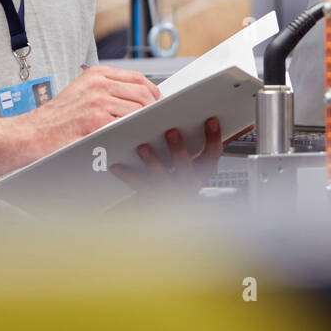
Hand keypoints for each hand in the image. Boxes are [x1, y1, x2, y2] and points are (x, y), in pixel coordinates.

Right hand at [22, 65, 160, 154]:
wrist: (33, 133)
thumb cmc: (57, 117)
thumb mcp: (81, 91)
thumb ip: (107, 90)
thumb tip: (138, 97)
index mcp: (96, 74)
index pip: (137, 77)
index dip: (152, 91)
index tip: (156, 101)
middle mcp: (97, 84)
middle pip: (142, 92)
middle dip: (153, 107)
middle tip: (155, 119)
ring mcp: (97, 102)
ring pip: (137, 109)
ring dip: (145, 121)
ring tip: (145, 129)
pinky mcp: (95, 121)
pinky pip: (125, 124)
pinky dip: (133, 131)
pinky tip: (132, 136)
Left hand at [108, 117, 223, 199]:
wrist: (164, 212)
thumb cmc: (177, 180)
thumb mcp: (192, 164)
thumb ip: (194, 145)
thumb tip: (189, 119)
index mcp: (201, 173)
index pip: (212, 155)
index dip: (214, 138)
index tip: (211, 120)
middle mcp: (188, 185)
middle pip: (186, 168)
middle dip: (179, 150)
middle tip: (171, 132)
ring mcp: (170, 193)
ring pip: (162, 178)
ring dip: (152, 161)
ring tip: (142, 147)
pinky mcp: (152, 198)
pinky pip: (138, 186)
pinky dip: (127, 175)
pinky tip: (116, 166)